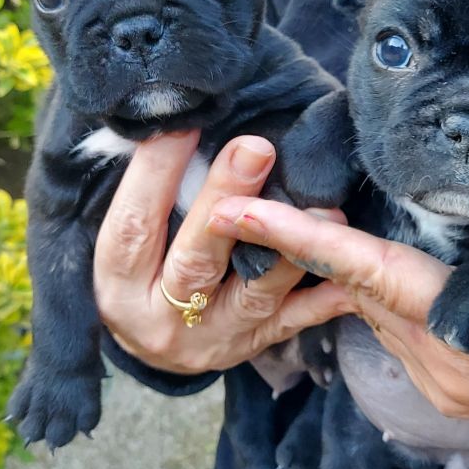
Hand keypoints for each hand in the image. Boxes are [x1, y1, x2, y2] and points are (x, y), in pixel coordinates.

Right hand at [94, 131, 348, 375]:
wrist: (153, 348)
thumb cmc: (139, 273)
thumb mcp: (128, 239)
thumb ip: (151, 192)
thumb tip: (179, 119)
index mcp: (119, 283)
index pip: (135, 224)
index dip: (157, 172)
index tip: (186, 122)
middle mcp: (160, 318)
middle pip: (196, 259)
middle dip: (228, 200)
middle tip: (257, 148)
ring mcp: (211, 337)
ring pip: (254, 292)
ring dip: (290, 246)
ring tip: (321, 208)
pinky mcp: (251, 345)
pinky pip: (294, 321)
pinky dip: (324, 294)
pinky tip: (349, 268)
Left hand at [207, 199, 468, 461]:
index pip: (377, 277)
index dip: (309, 241)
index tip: (244, 212)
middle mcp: (440, 363)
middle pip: (352, 290)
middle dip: (293, 244)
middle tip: (240, 194)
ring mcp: (437, 380)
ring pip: (363, 309)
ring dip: (322, 264)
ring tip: (284, 212)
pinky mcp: (443, 384)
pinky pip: (386, 327)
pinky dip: (361, 286)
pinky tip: (352, 253)